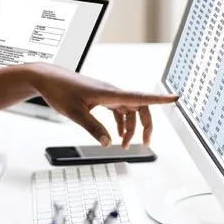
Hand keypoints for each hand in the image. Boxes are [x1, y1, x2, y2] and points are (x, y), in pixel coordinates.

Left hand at [30, 63, 178, 147]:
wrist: (47, 78)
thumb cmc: (60, 91)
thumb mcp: (74, 113)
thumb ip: (93, 128)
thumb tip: (108, 143)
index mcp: (109, 93)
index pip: (140, 96)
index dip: (159, 99)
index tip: (176, 98)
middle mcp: (111, 91)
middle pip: (139, 106)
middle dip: (145, 125)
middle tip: (145, 143)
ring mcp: (107, 93)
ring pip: (129, 109)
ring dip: (130, 127)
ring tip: (125, 145)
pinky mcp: (101, 96)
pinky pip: (119, 109)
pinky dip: (121, 122)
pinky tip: (116, 134)